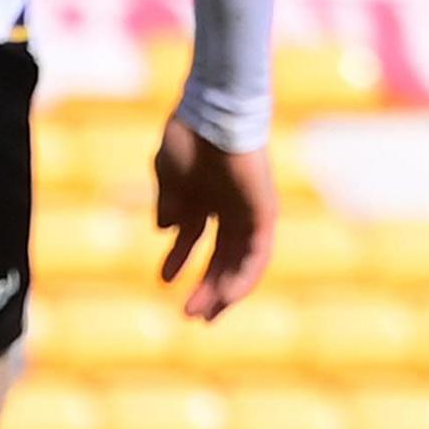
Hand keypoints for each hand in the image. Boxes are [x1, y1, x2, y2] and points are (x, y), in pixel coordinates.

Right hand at [153, 118, 276, 321]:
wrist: (213, 114)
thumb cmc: (189, 138)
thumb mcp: (169, 176)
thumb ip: (168, 203)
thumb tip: (164, 230)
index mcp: (204, 198)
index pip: (196, 239)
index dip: (182, 262)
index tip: (165, 282)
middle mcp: (228, 208)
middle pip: (220, 257)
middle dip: (204, 286)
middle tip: (189, 314)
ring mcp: (248, 211)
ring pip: (239, 261)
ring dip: (222, 289)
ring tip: (203, 314)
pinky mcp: (264, 213)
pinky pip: (258, 254)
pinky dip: (244, 277)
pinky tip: (228, 296)